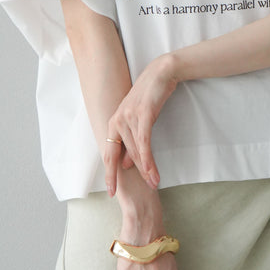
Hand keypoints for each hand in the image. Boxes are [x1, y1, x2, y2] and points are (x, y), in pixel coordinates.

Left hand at [105, 54, 178, 192]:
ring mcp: (129, 117)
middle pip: (121, 155)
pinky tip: (153, 172)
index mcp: (113, 122)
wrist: (160, 73)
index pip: (109, 153)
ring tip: (153, 184)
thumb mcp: (138, 119)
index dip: (109, 174)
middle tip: (127, 196)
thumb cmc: (150, 96)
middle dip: (127, 177)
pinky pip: (144, 143)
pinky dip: (149, 159)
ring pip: (135, 151)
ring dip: (145, 170)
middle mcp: (117, 120)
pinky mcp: (142, 115)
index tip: (111, 191)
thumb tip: (128, 163)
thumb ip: (132, 140)